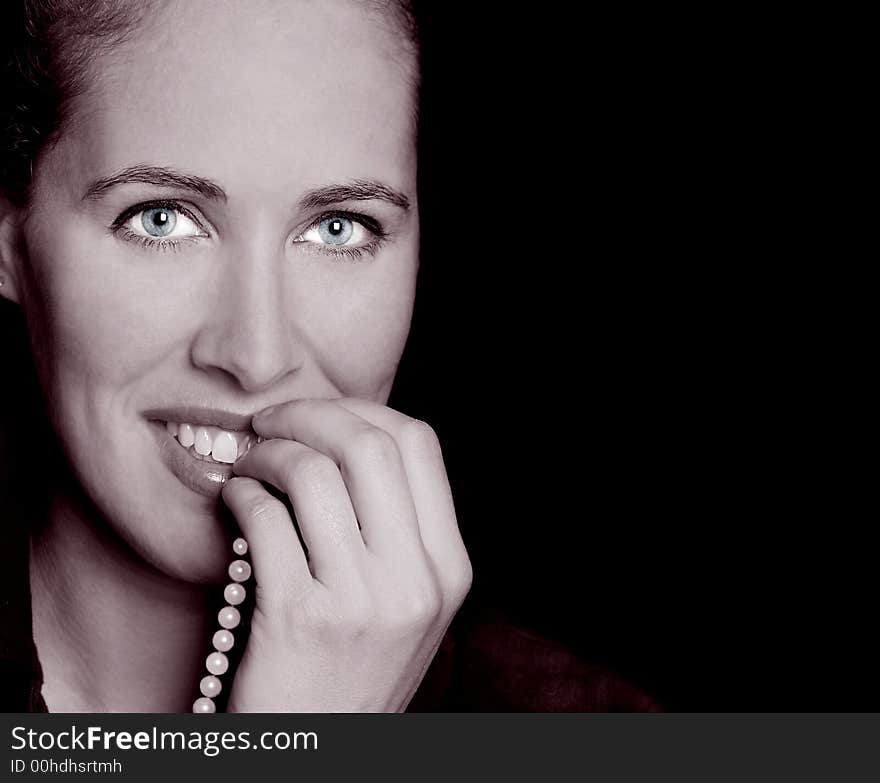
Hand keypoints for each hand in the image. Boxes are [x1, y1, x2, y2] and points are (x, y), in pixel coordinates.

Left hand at [221, 398, 471, 711]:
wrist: (321, 751)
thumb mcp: (406, 601)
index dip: (363, 410)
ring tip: (251, 460)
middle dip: (310, 414)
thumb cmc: (354, 667)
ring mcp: (361, 601)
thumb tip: (344, 436)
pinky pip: (266, 517)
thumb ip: (396, 527)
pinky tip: (237, 498)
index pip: (419, 443)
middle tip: (274, 420)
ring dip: (269, 450)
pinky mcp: (300, 618)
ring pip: (313, 472)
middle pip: (369, 444)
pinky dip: (242, 492)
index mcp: (449, 567)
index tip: (324, 413)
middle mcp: (416, 581)